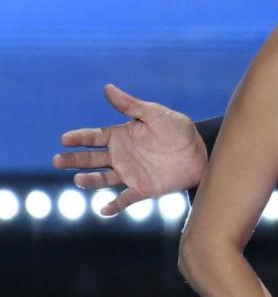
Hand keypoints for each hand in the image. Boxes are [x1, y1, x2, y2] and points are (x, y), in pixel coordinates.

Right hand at [52, 84, 207, 215]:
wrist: (201, 151)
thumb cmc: (178, 130)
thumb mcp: (156, 114)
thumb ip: (131, 105)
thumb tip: (107, 88)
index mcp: (121, 136)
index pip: (94, 137)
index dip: (79, 138)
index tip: (64, 138)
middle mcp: (120, 156)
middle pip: (91, 159)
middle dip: (74, 160)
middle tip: (58, 160)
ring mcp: (130, 174)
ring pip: (103, 179)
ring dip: (90, 181)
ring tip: (78, 180)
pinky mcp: (143, 189)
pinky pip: (125, 199)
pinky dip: (115, 205)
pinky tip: (104, 209)